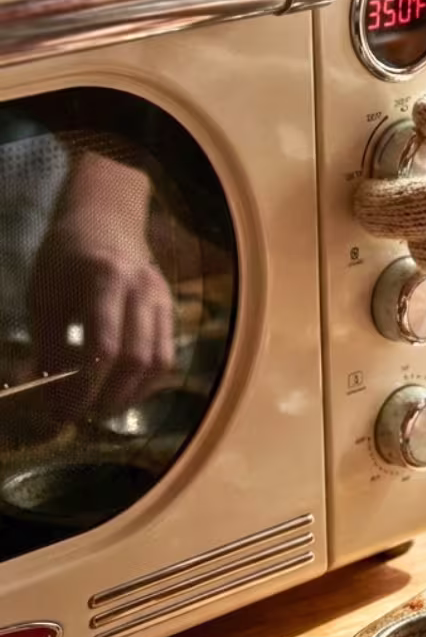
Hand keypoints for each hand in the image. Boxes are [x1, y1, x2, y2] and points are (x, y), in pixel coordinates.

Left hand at [29, 155, 173, 419]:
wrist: (104, 221)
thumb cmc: (64, 258)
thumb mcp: (44, 298)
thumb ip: (46, 347)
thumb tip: (46, 397)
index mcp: (105, 279)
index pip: (104, 348)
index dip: (85, 388)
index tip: (64, 412)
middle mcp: (142, 290)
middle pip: (137, 360)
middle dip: (109, 397)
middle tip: (83, 415)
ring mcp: (162, 299)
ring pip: (159, 363)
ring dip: (132, 395)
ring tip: (103, 407)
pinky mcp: (171, 311)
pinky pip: (166, 356)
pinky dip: (146, 382)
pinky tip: (122, 390)